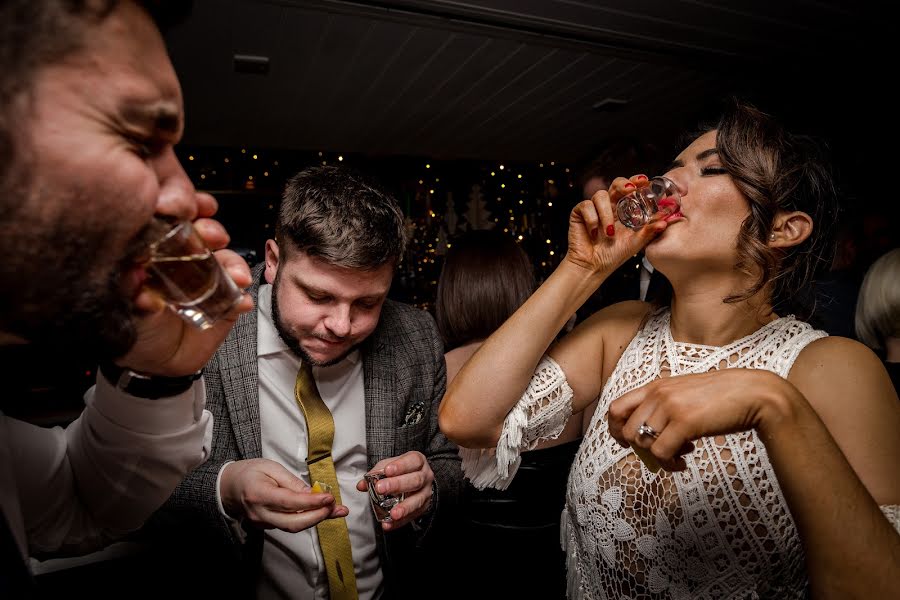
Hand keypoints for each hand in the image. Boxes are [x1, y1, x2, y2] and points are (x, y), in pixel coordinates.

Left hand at [118, 193, 253, 375]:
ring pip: (228, 259)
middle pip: (206, 232)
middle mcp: (187, 260)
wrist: (158, 367)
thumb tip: (135, 274)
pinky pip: (241, 294)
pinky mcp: (227, 302)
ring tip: (236, 277)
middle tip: (213, 237)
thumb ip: (132, 292)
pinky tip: (241, 302)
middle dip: (213, 230)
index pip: (174, 219)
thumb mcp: (127, 311)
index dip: (185, 205)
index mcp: (160, 253)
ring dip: (234, 263)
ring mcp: (210, 280)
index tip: (191, 207)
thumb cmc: (136, 333)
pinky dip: (243, 296)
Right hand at [220, 458, 347, 531]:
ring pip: (293, 527)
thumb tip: (312, 493)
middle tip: (336, 508)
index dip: (311, 502)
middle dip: (318, 517)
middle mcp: (260, 513)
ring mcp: (262, 522)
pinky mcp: (266, 526)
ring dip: (316, 520)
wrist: (229, 486)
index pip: (289, 502)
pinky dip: (307, 519)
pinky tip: (320, 511)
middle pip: (292, 523)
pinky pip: (289, 525)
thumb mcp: (271, 467)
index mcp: (259, 494)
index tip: (329, 498)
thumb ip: (291, 481)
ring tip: (336, 511)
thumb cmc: (250, 472)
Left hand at [355, 451, 433, 531]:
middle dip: (397, 485)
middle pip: (415, 480)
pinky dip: (399, 522)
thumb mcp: (390, 466)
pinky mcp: (423, 508)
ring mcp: (426, 493)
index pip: (413, 461)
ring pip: (417, 500)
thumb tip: (362, 485)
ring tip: (393, 513)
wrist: (418, 481)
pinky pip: (412, 516)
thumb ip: (376, 473)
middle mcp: (425, 476)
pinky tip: (389, 524)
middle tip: (381, 489)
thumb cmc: (402, 471)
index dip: (401, 466)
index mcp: (418, 462)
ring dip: (404, 508)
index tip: (387, 470)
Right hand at [565, 175, 667, 275]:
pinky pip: (586, 206)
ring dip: (606, 213)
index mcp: (623, 210)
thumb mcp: (636, 242)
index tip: (645, 181)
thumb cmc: (613, 255)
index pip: (630, 189)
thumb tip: (664, 222)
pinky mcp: (579, 213)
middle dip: (623, 184)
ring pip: (600, 195)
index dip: (636, 182)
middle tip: (630, 190)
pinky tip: (594, 233)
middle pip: (616, 184)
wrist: (593, 266)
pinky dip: (592, 219)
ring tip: (609, 232)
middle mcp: (609, 206)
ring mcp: (594, 208)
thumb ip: (649, 231)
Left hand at [607, 369, 790, 470]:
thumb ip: (663, 407)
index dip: (615, 430)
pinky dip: (670, 465)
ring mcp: (670, 406)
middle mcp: (658, 394)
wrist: (754, 393)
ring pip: (643, 444)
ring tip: (680, 456)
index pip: (615, 408)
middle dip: (640, 450)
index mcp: (655, 386)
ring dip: (659, 458)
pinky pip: (662, 453)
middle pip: (626, 431)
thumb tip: (645, 436)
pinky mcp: (685, 421)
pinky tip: (685, 462)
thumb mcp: (684, 394)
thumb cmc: (721, 397)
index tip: (627, 443)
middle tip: (662, 453)